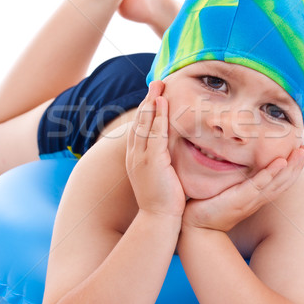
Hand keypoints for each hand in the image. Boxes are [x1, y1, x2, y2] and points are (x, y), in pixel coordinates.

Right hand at [126, 80, 185, 219]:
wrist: (159, 220)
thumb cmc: (162, 202)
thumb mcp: (159, 178)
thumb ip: (162, 163)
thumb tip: (169, 155)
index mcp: (135, 159)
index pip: (140, 129)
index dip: (146, 111)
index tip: (154, 97)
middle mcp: (135, 155)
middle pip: (140, 122)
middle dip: (147, 101)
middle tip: (156, 84)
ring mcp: (142, 157)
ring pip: (145, 124)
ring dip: (152, 103)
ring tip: (158, 87)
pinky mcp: (152, 161)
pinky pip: (155, 133)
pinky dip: (159, 117)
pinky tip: (163, 104)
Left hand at [182, 146, 303, 231]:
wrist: (196, 226)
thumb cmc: (210, 207)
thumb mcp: (228, 192)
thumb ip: (237, 180)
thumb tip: (237, 161)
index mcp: (257, 197)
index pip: (281, 182)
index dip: (293, 168)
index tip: (302, 152)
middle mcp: (258, 199)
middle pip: (284, 182)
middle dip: (297, 165)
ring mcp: (250, 200)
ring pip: (276, 182)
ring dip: (290, 167)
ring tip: (300, 152)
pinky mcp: (239, 200)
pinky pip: (258, 185)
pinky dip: (270, 174)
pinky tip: (280, 162)